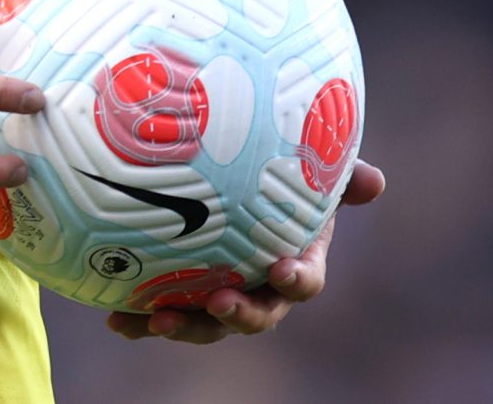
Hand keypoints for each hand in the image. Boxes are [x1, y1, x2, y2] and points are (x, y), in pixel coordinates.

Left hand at [106, 161, 385, 343]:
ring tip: (158, 319)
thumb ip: (337, 172)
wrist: (220, 177)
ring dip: (185, 326)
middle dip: (239, 314)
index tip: (282, 270)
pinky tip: (116, 320)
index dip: (297, 280)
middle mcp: (257, 287)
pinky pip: (160, 313)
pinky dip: (140, 320)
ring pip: (206, 323)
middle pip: (256, 314)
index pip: (304, 279)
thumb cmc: (274, 172)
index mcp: (293, 259)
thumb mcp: (303, 166)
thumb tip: (375, 181)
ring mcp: (216, 294)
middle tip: (219, 301)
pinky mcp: (178, 294)